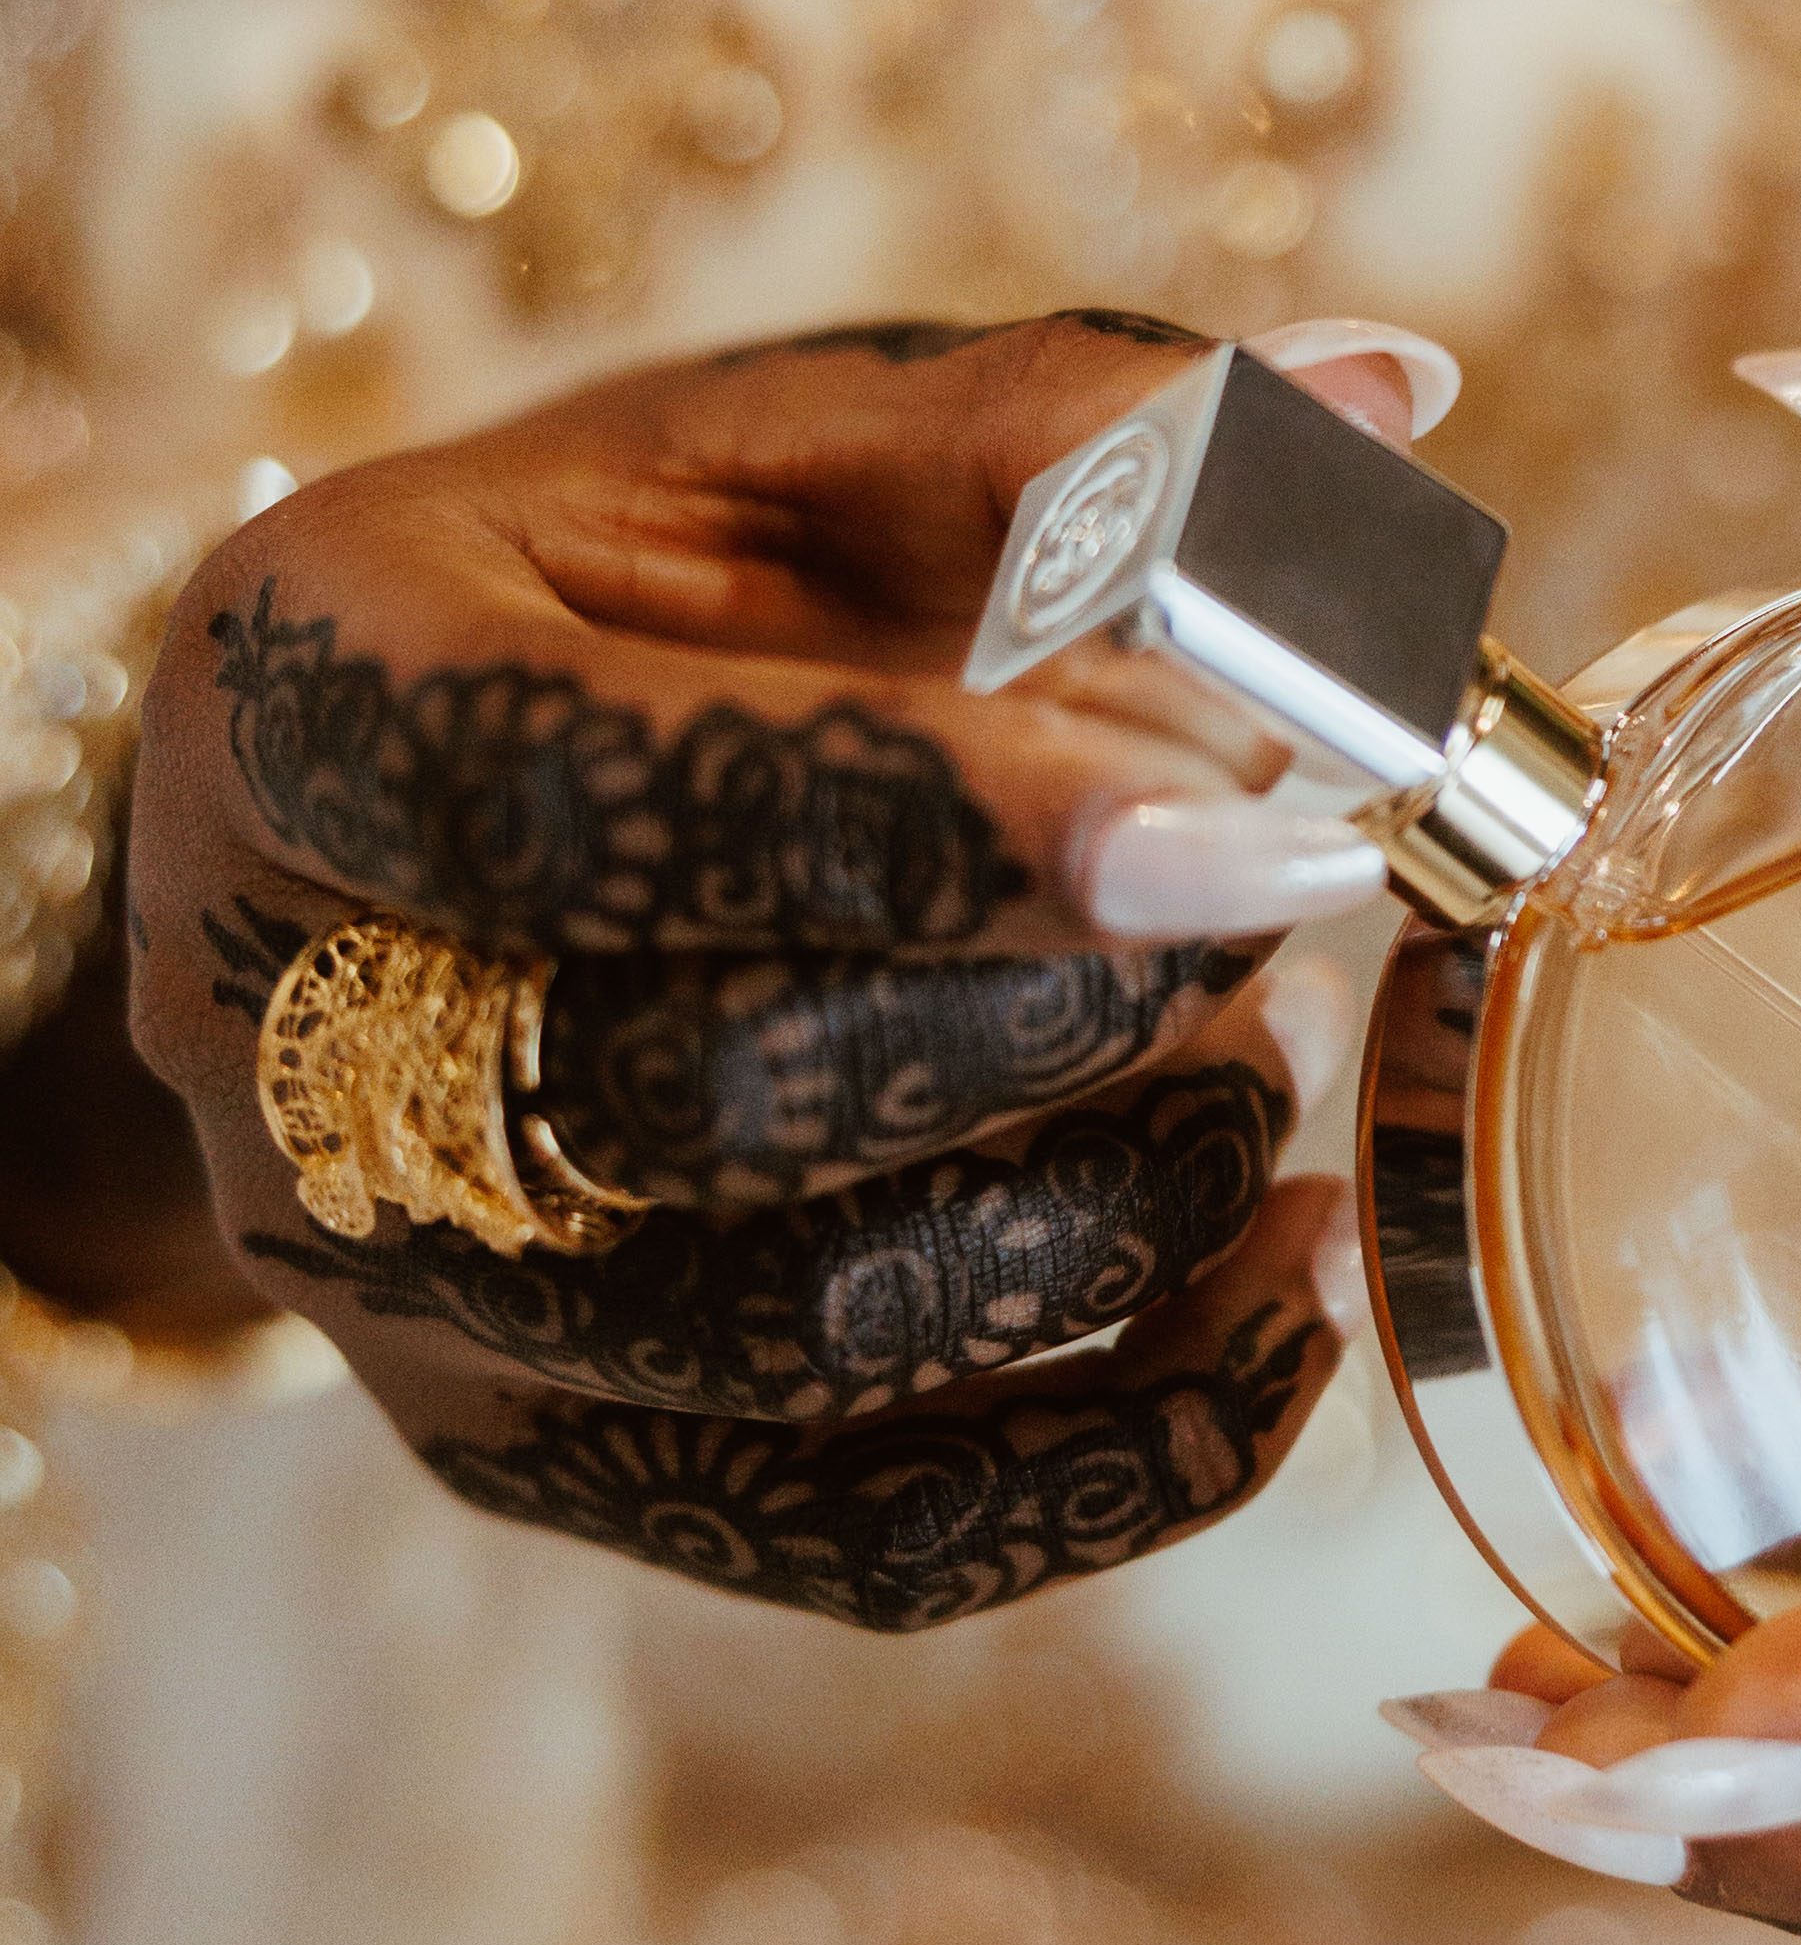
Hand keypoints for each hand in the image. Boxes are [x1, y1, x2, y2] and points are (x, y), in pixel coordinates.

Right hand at [122, 311, 1445, 1627]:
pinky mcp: (529, 1455)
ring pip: (791, 1344)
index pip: (586, 794)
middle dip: (1067, 1014)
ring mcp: (389, 1275)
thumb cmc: (659, 590)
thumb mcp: (808, 440)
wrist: (461, 805)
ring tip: (1273, 1052)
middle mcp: (280, 1014)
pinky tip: (1292, 1294)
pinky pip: (854, 1547)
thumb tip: (1376, 398)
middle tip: (1281, 894)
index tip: (1227, 814)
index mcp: (311, 688)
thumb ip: (1075, 424)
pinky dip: (1128, 1454)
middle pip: (697, 1101)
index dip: (922, 819)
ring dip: (1119, 1210)